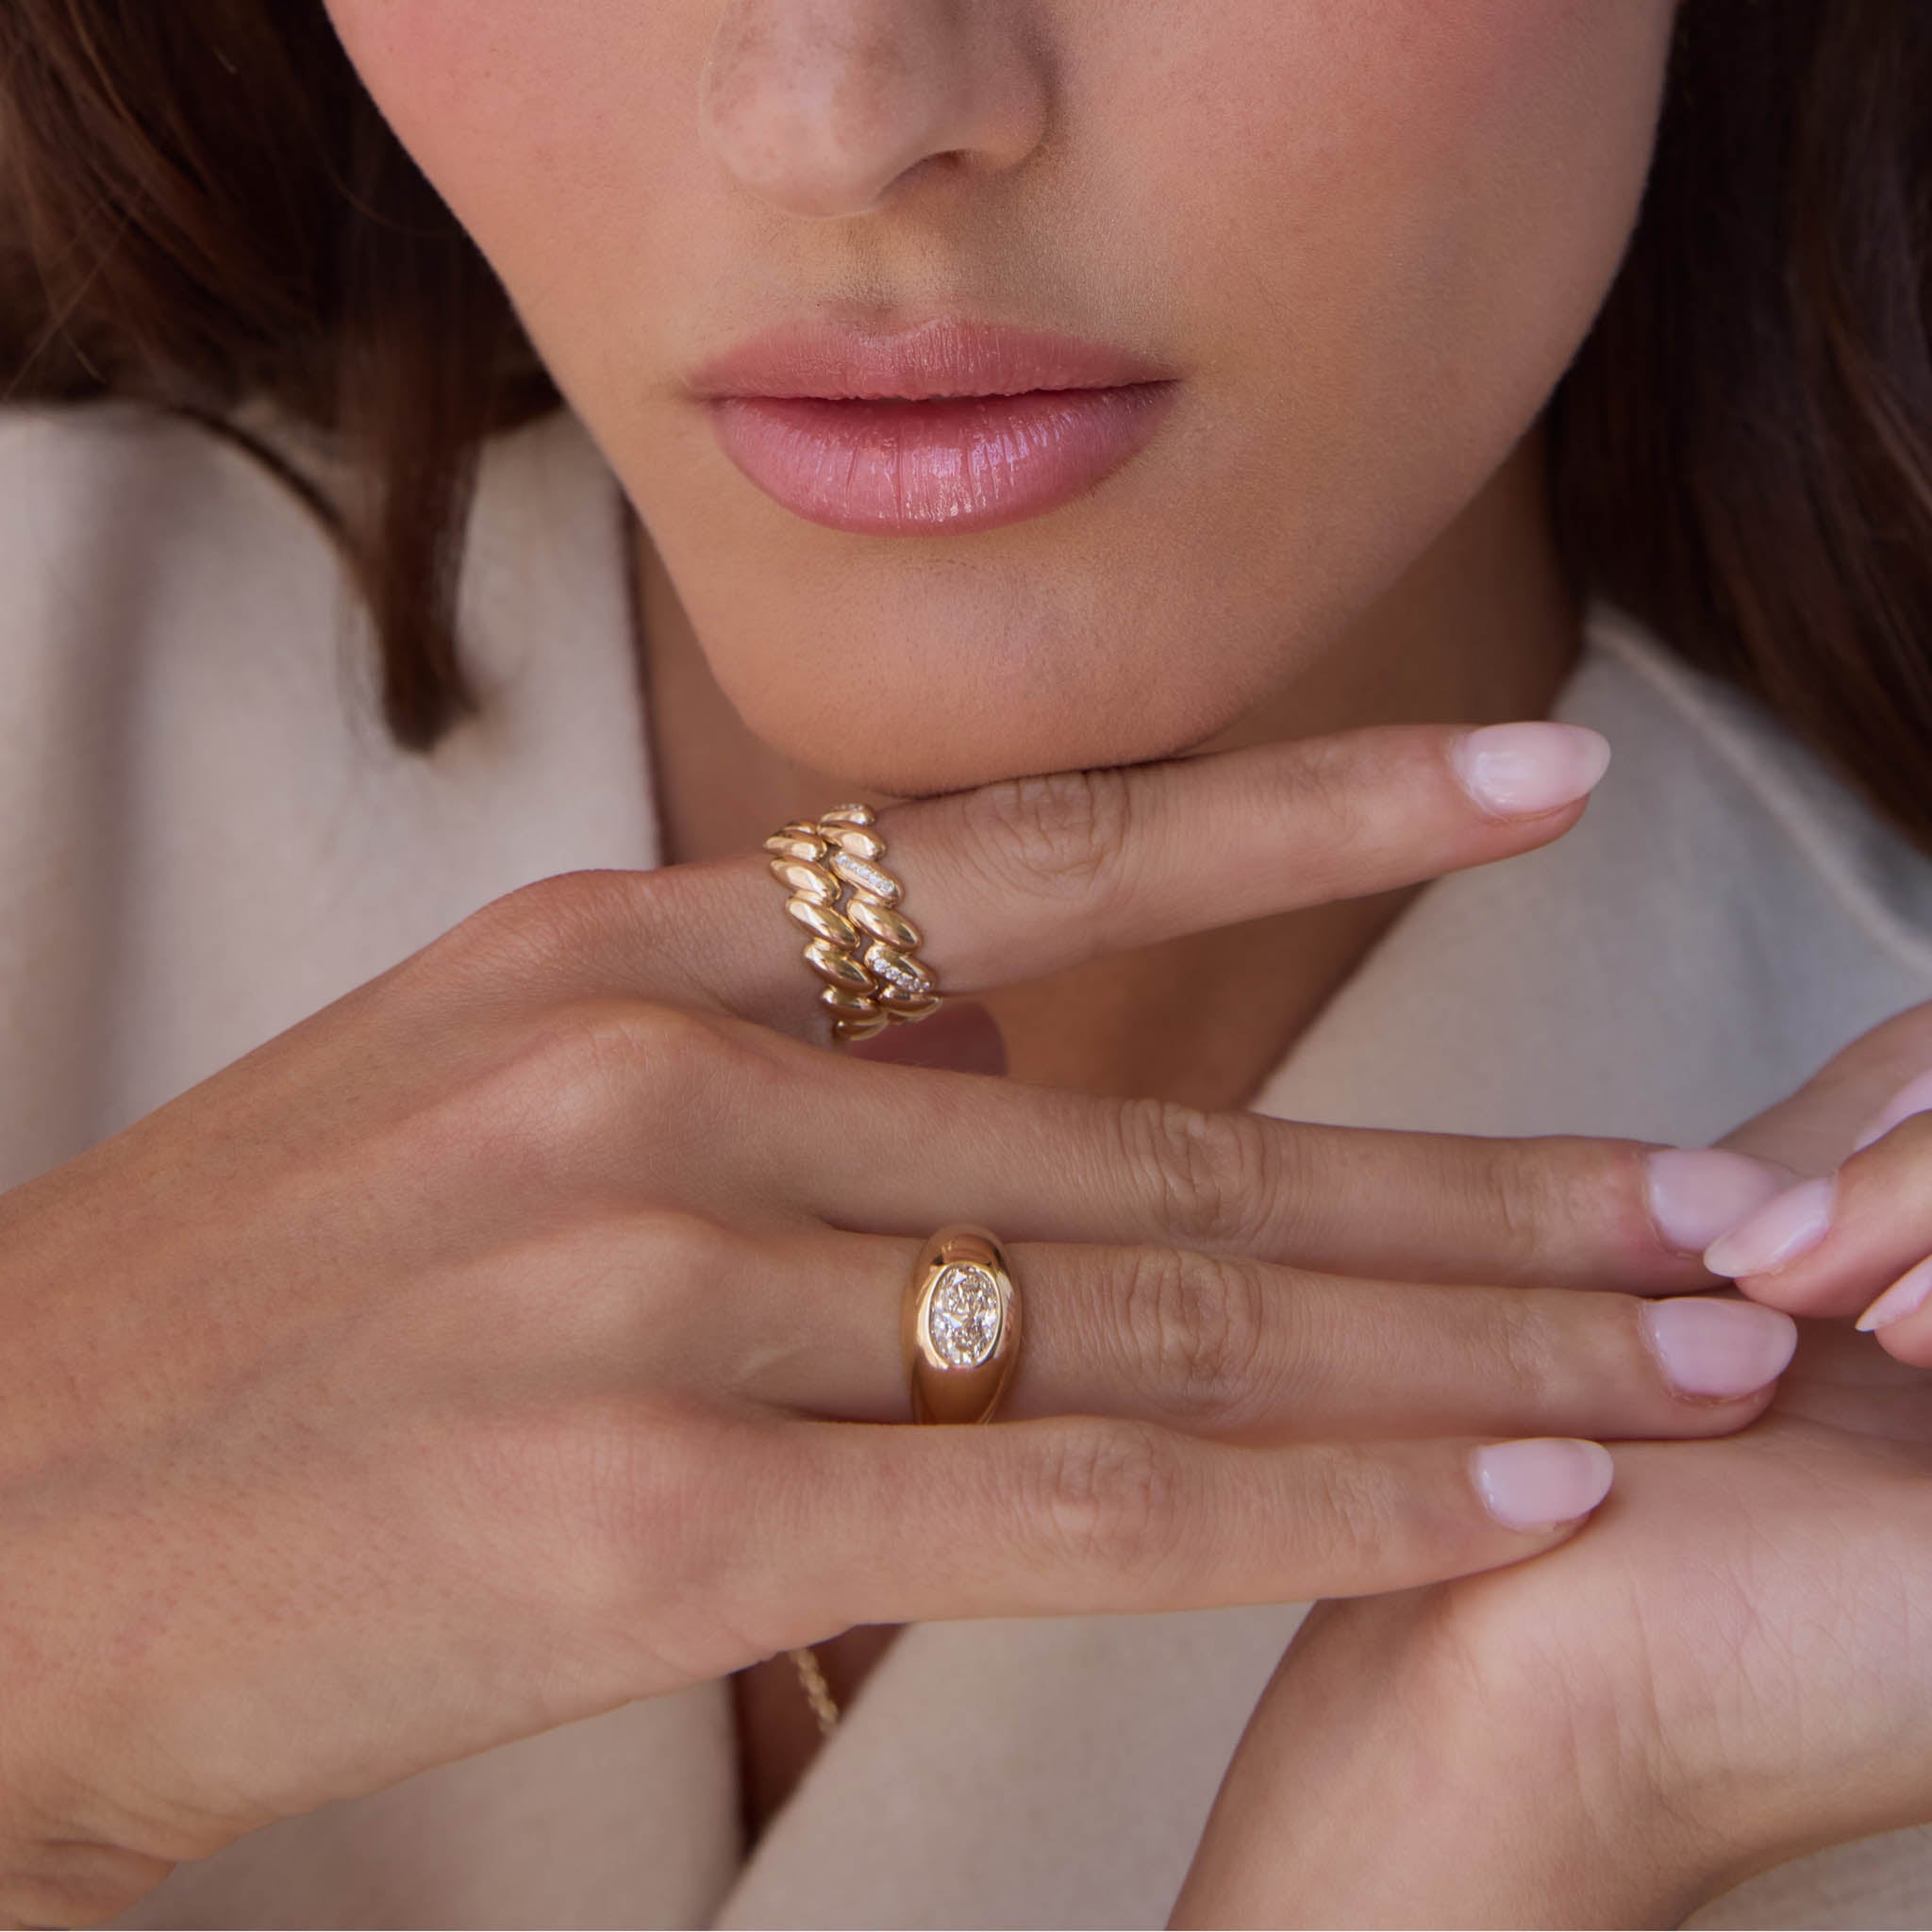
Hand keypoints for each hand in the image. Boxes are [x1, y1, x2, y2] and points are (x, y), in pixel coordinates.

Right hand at [0, 717, 1796, 1927]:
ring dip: (1469, 1340)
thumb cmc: (221, 1331)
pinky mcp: (654, 1513)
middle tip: (1725, 1199)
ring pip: (1166, 1319)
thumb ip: (728, 1055)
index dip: (1314, 805)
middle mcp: (667, 1081)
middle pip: (1172, 1138)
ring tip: (1695, 1345)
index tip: (1533, 772)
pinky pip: (1069, 1502)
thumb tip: (956, 1047)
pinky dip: (1314, 1500)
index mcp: (615, 956)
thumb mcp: (465, 1102)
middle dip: (1489, 1183)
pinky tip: (1508, 1488)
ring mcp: (666, 1287)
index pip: (1036, 853)